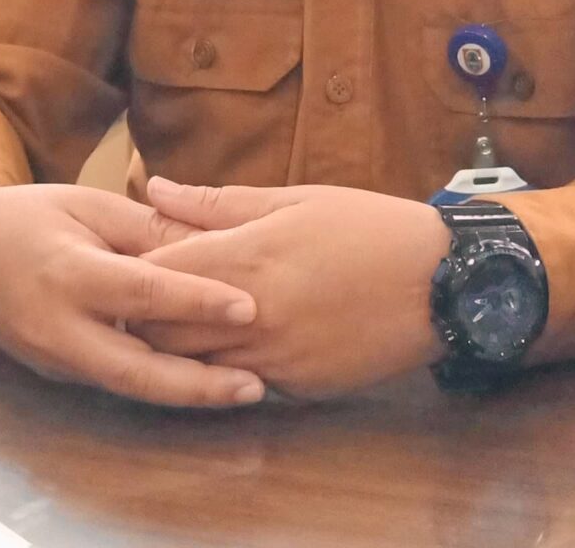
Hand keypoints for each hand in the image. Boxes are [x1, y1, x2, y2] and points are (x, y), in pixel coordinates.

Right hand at [0, 182, 265, 408]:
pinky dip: (158, 384)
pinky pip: (112, 381)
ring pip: (127, 385)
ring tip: (244, 388)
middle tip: (256, 385)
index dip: (198, 301)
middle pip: (135, 369)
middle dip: (199, 385)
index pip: (142, 292)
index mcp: (66, 273)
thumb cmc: (28, 218)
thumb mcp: (86, 203)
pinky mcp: (54, 373)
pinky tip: (201, 382)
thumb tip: (216, 242)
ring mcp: (52, 358)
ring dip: (186, 393)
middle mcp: (56, 326)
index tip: (251, 308)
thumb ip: (148, 227)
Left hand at [135, 178, 452, 399]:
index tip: (130, 261)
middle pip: (159, 332)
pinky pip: (240, 383)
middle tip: (151, 298)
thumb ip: (217, 203)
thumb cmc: (369, 229)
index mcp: (245, 259)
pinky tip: (242, 344)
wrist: (443, 284)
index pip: (153, 276)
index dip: (133, 270)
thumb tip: (155, 187)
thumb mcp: (295, 200)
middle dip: (146, 316)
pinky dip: (228, 367)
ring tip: (191, 323)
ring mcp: (272, 359)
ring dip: (182, 348)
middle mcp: (250, 317)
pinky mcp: (296, 387)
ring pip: (193, 366)